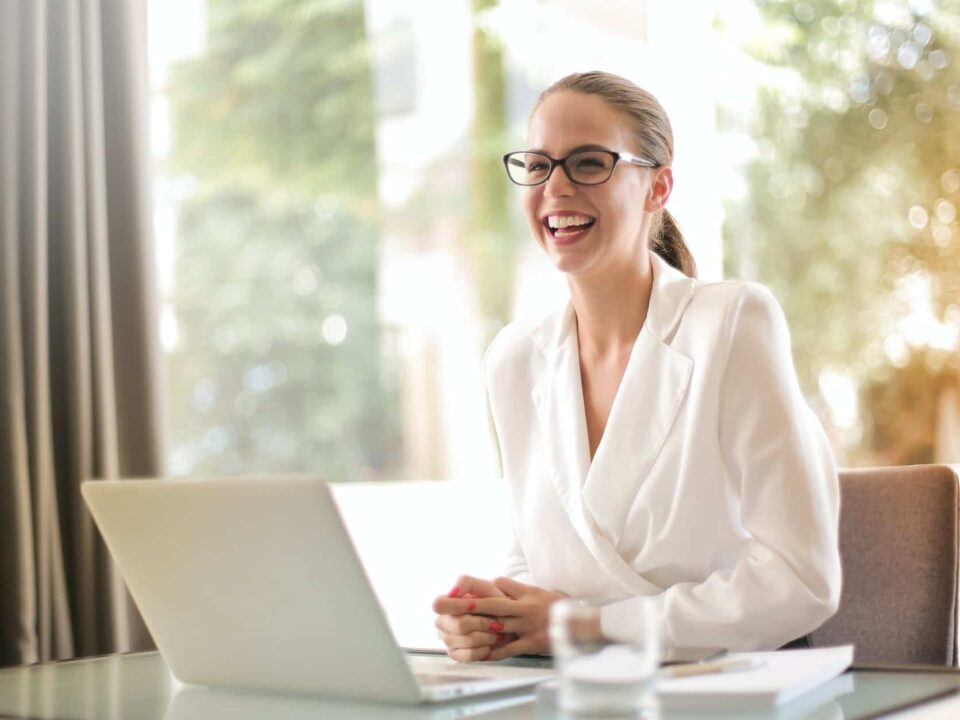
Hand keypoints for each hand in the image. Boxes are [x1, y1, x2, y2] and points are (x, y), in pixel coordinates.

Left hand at [436, 576, 566, 660]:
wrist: (582, 623)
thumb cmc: (558, 607)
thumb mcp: (538, 592)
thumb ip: (517, 589)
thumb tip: (496, 582)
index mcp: (525, 593)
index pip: (500, 585)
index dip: (481, 586)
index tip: (460, 588)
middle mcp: (524, 608)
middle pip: (492, 604)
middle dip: (469, 604)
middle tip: (447, 603)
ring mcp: (527, 626)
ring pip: (498, 625)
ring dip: (477, 627)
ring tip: (457, 628)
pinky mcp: (532, 643)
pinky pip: (510, 648)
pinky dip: (495, 652)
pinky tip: (480, 654)